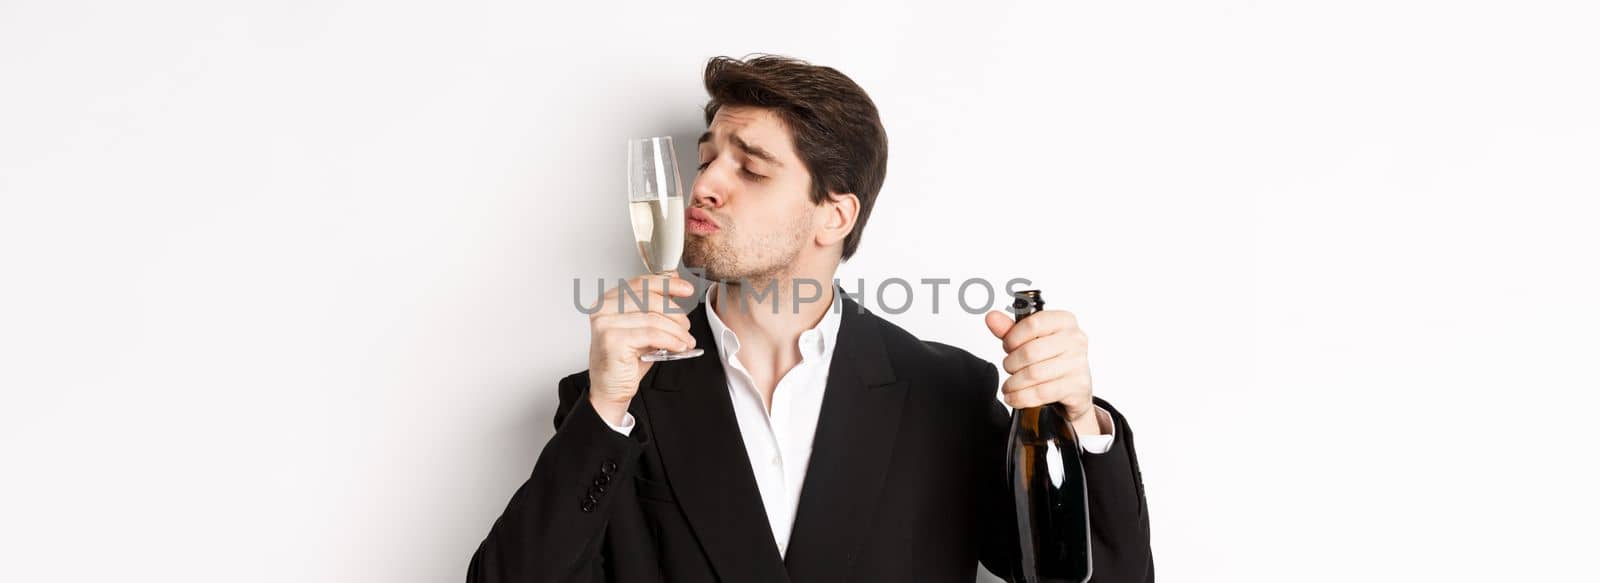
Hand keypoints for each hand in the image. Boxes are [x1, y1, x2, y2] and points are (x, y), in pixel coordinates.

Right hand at [587, 274, 697, 423]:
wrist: (611, 388)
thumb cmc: (626, 359)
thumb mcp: (644, 326)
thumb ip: (654, 305)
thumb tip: (674, 281)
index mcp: (608, 300)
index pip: (640, 283)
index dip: (666, 283)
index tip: (686, 289)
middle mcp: (603, 309)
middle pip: (648, 298)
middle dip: (675, 312)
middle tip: (687, 326)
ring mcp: (605, 323)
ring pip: (653, 318)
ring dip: (677, 330)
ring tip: (686, 340)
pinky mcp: (613, 340)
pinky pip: (651, 334)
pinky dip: (671, 340)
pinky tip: (679, 346)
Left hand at [984, 308, 1100, 436]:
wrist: (1075, 388)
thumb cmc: (1053, 358)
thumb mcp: (1031, 340)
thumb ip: (1010, 329)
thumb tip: (992, 318)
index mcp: (1064, 321)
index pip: (1033, 323)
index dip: (1013, 337)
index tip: (1007, 346)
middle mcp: (1075, 339)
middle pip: (1030, 351)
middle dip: (1011, 363)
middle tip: (1009, 367)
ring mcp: (1078, 363)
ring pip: (1034, 374)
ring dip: (1014, 383)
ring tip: (1009, 385)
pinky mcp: (1077, 386)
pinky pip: (1041, 392)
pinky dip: (1022, 397)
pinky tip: (1015, 397)